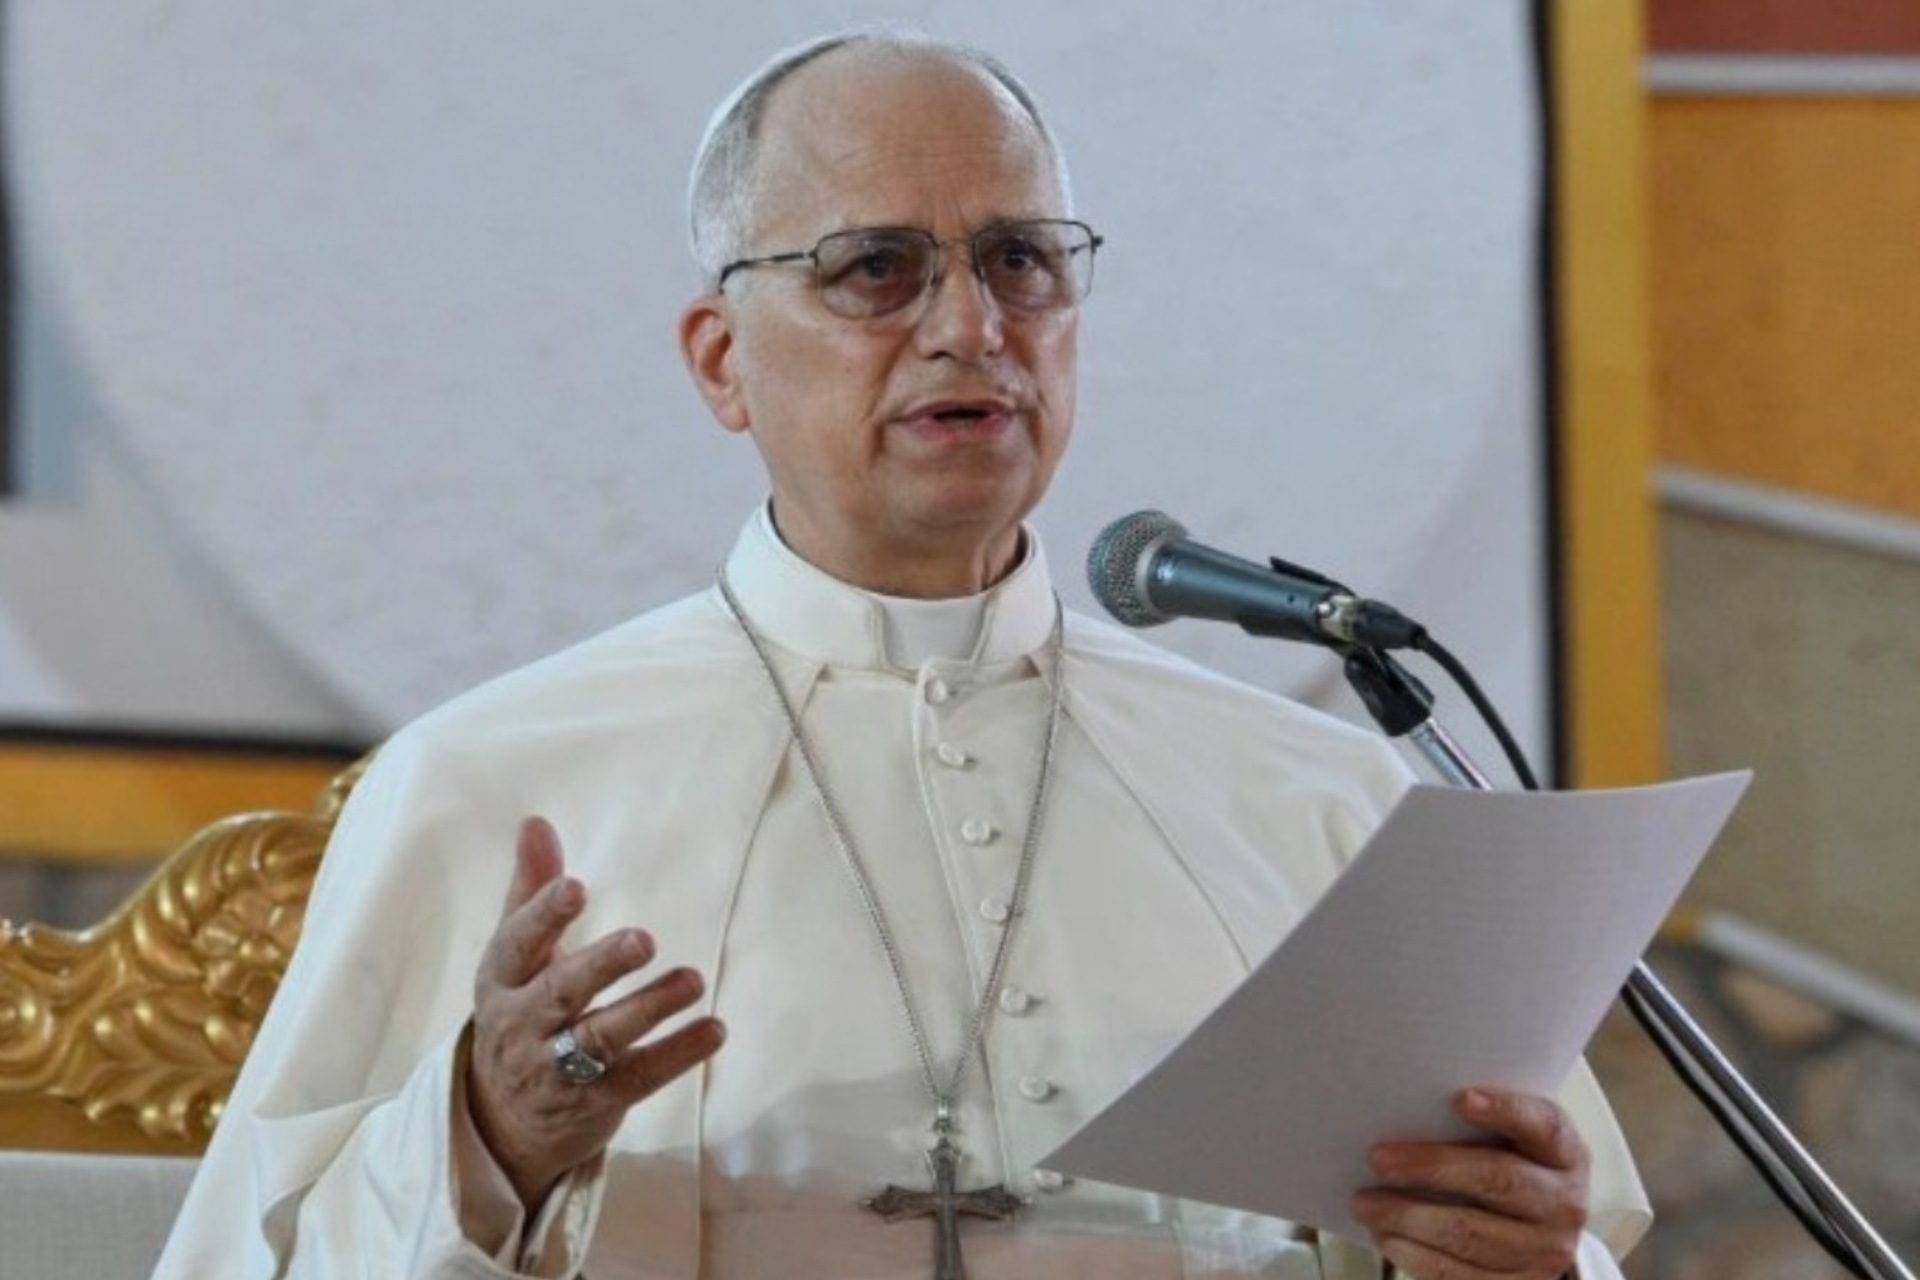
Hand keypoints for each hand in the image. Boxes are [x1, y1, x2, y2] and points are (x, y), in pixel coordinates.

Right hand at [467, 817, 726, 1208]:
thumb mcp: (515, 957)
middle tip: (643, 939)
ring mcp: (555, 1070)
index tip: (575, 887)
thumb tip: (535, 821)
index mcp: (502, 981)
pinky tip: (715, 1030)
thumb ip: (530, 890)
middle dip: (600, 966)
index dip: (543, 917)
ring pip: (600, 1038)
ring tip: (693, 980)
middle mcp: (521, 1026)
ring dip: (649, 1009)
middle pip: (559, 993)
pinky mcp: (592, 1103)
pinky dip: (677, 1055)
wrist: (503, 1122)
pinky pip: (637, 1078)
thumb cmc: (520, 1013)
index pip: (517, 945)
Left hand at [1351, 1086, 1589, 1279]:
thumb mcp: (1510, 1138)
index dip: (1505, 1110)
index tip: (1461, 1099)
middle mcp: (1564, 1203)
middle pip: (1496, 1180)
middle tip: (1378, 1159)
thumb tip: (1404, 1107)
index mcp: (1565, 1153)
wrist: (1536, 1233)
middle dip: (1431, 1168)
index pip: (1542, 1124)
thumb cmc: (1508, 1167)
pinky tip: (1387, 1237)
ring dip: (1409, 1218)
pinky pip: (1460, 1275)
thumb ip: (1477, 1121)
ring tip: (1366, 1204)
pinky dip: (1415, 1256)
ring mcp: (1544, 1252)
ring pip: (1471, 1234)